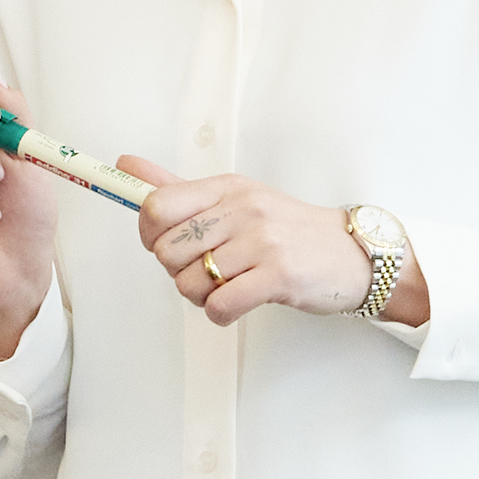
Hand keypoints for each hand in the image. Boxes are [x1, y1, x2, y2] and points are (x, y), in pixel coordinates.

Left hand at [125, 165, 426, 325]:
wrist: (353, 255)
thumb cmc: (286, 231)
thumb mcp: (233, 200)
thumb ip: (177, 189)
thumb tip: (125, 165)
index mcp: (226, 188)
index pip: (156, 206)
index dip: (151, 235)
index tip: (170, 244)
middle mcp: (243, 209)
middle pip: (167, 252)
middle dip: (178, 272)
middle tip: (208, 271)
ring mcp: (262, 241)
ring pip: (189, 283)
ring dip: (201, 296)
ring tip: (228, 286)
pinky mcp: (278, 275)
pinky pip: (219, 305)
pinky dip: (220, 313)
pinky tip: (237, 303)